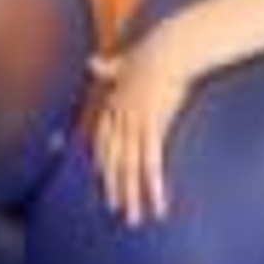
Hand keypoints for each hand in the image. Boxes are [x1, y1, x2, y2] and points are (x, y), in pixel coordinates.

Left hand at [90, 35, 193, 227]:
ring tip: (134, 217)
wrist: (172, 46)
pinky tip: (157, 205)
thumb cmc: (154, 51)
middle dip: (114, 186)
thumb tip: (91, 63)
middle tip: (116, 209)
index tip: (101, 177)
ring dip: (132, 195)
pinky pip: (151, 163)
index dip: (102, 159)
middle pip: (114, 158)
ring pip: (130, 166)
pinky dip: (152, 187)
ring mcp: (134, 121)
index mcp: (114, 100)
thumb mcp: (127, 61)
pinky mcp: (153, 125)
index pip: (103, 138)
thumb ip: (109, 68)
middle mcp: (120, 114)